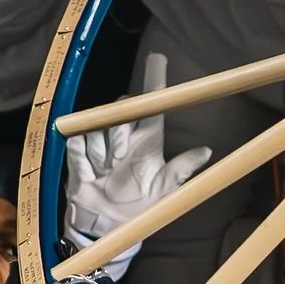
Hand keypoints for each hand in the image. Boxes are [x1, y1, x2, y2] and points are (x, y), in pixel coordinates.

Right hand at [63, 52, 210, 278]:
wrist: (106, 226)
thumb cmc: (140, 207)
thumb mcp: (164, 190)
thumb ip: (182, 169)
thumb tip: (207, 151)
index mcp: (147, 142)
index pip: (152, 106)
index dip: (155, 80)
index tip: (158, 57)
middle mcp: (124, 137)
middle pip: (119, 112)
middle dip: (119, 132)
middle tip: (119, 158)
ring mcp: (101, 144)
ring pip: (98, 129)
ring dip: (101, 153)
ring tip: (105, 172)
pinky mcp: (78, 154)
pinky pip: (77, 144)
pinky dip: (83, 160)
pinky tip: (91, 174)